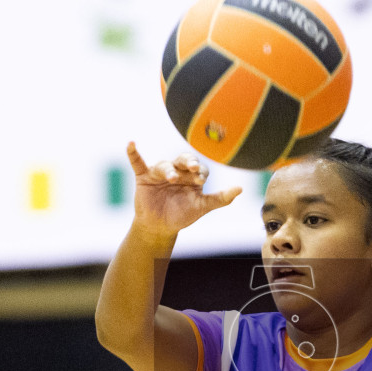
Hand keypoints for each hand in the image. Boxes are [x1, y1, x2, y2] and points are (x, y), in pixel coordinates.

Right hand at [126, 143, 240, 238]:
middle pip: (183, 160)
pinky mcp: (144, 176)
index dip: (199, 172)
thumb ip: (220, 198)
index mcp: (192, 176)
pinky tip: (131, 144)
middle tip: (192, 168)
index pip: (198, 168)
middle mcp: (177, 170)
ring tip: (172, 178)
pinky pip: (138, 162)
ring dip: (168, 170)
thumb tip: (240, 189)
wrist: (160, 227)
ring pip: (164, 165)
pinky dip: (133, 154)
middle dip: (187, 162)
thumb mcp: (202, 207)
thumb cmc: (182, 215)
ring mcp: (160, 172)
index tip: (200, 179)